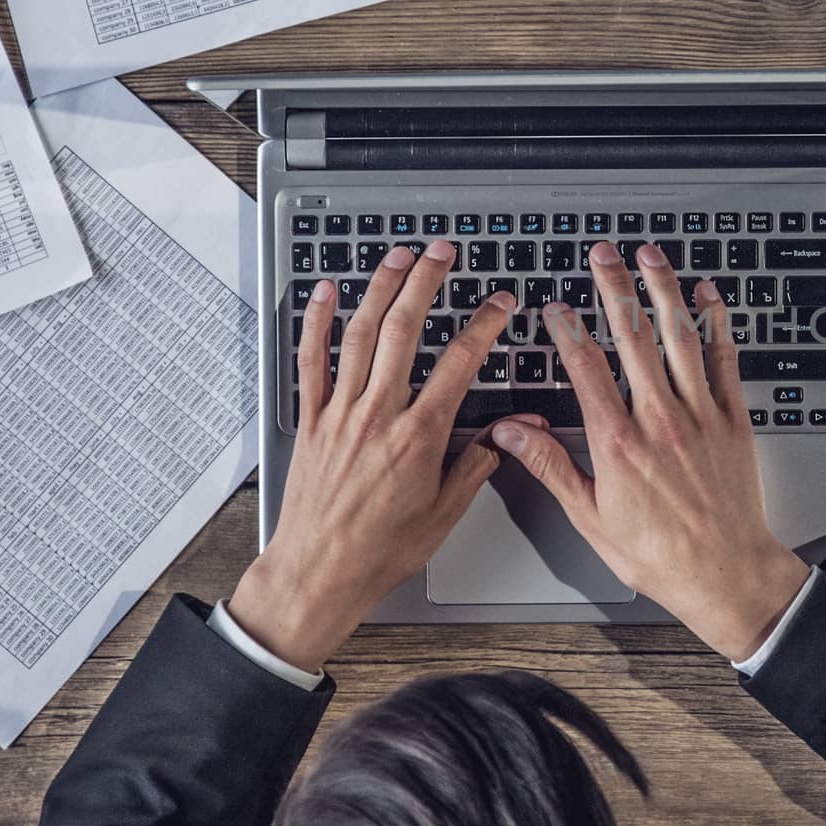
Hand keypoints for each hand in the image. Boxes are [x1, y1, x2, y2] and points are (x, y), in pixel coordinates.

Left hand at [229, 241, 536, 669]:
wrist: (320, 572)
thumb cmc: (382, 550)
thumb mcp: (446, 510)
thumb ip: (479, 460)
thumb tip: (514, 429)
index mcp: (419, 437)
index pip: (459, 363)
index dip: (484, 325)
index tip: (500, 304)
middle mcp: (378, 416)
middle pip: (404, 331)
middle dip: (427, 283)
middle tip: (442, 252)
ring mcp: (340, 414)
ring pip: (360, 335)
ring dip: (380, 289)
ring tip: (398, 257)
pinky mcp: (312, 420)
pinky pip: (311, 361)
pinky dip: (318, 322)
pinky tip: (326, 292)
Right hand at [489, 240, 809, 660]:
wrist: (724, 573)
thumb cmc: (659, 554)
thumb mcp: (589, 517)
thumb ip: (551, 467)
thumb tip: (514, 433)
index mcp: (618, 442)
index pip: (586, 367)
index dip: (567, 330)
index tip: (556, 306)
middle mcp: (659, 419)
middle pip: (632, 336)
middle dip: (614, 288)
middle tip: (603, 254)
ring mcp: (700, 414)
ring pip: (679, 336)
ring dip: (662, 289)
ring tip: (649, 256)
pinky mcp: (733, 419)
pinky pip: (725, 358)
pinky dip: (717, 322)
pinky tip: (708, 295)